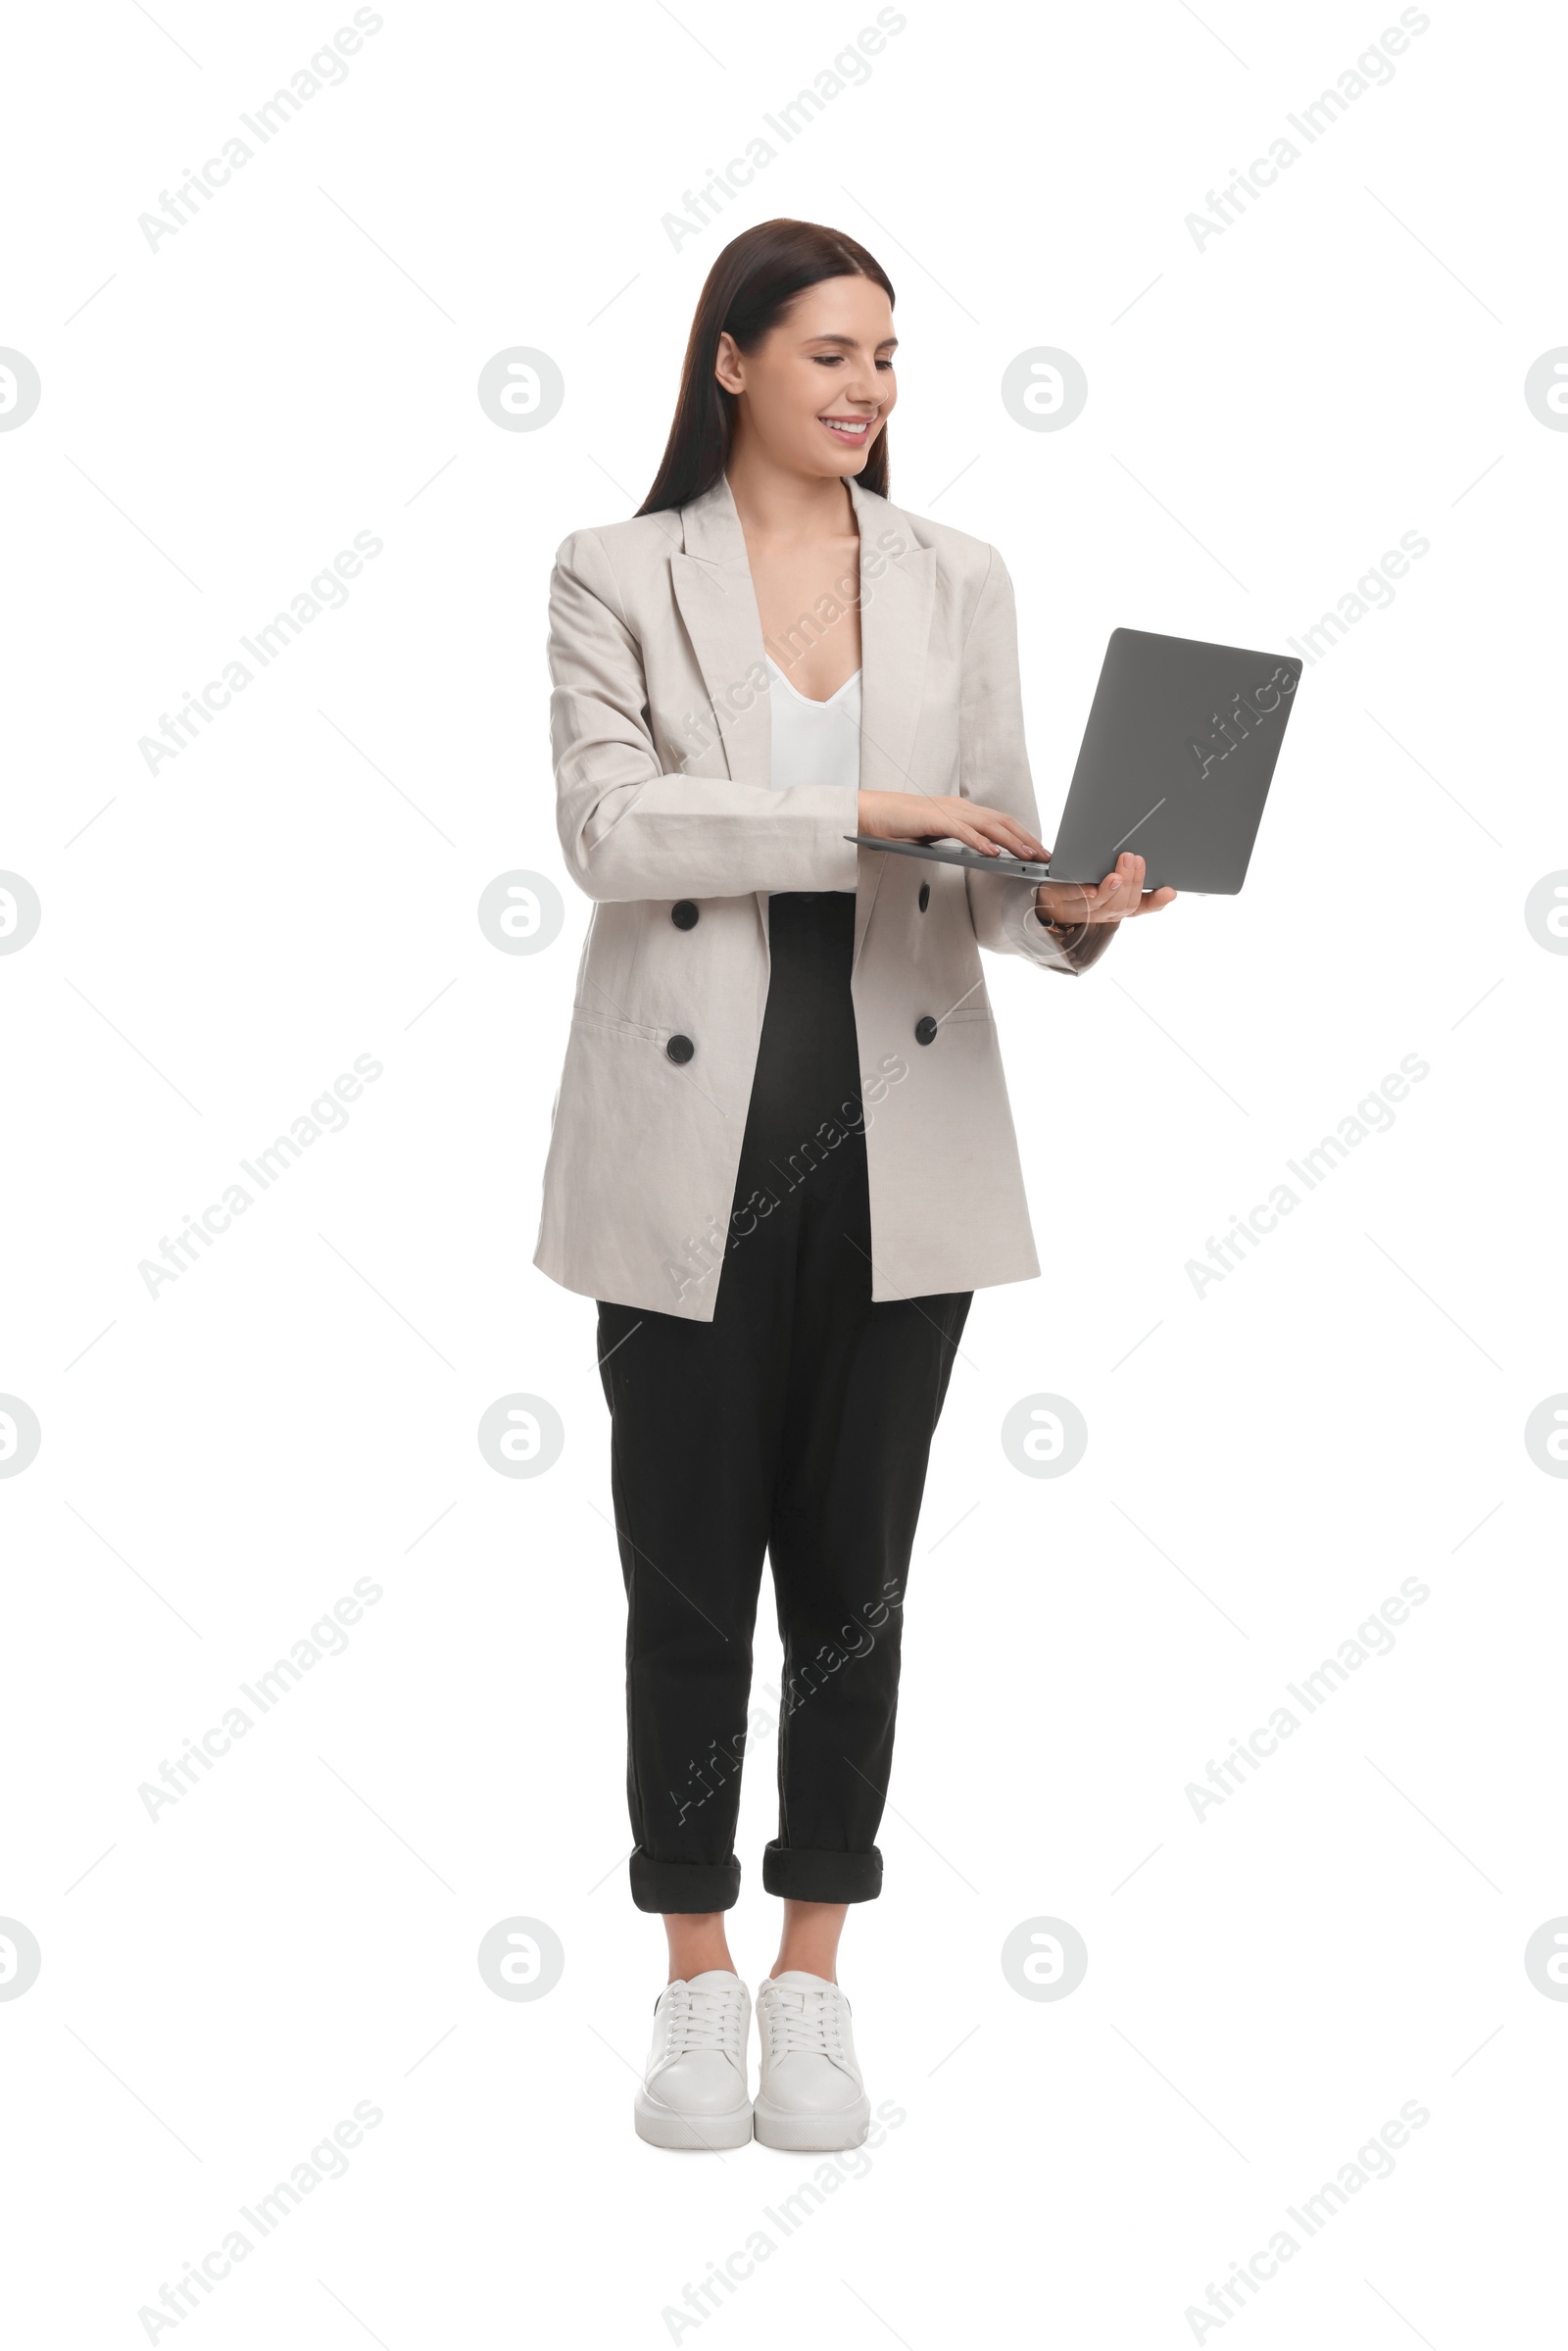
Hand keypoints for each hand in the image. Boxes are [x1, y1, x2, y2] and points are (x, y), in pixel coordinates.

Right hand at [857, 789, 1048, 863]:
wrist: (873, 814)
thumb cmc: (901, 826)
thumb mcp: (938, 834)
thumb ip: (959, 839)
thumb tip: (982, 852)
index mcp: (962, 810)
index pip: (1000, 821)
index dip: (1022, 834)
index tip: (1037, 850)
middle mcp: (960, 807)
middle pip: (1001, 821)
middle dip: (1026, 838)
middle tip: (1043, 855)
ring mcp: (948, 811)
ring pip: (988, 826)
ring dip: (1010, 841)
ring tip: (1027, 855)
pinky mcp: (934, 819)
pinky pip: (962, 831)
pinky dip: (980, 842)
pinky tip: (992, 853)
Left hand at [1035, 851, 1176, 927]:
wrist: (1043, 894)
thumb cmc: (1080, 883)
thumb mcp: (1104, 876)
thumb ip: (1123, 872)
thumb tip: (1141, 853)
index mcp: (1116, 906)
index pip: (1140, 907)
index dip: (1156, 902)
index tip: (1169, 891)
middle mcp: (1101, 912)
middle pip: (1123, 905)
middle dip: (1132, 882)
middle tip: (1133, 859)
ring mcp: (1081, 909)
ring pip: (1102, 904)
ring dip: (1113, 887)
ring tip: (1120, 867)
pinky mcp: (1060, 901)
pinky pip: (1073, 899)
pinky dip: (1084, 894)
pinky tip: (1092, 889)